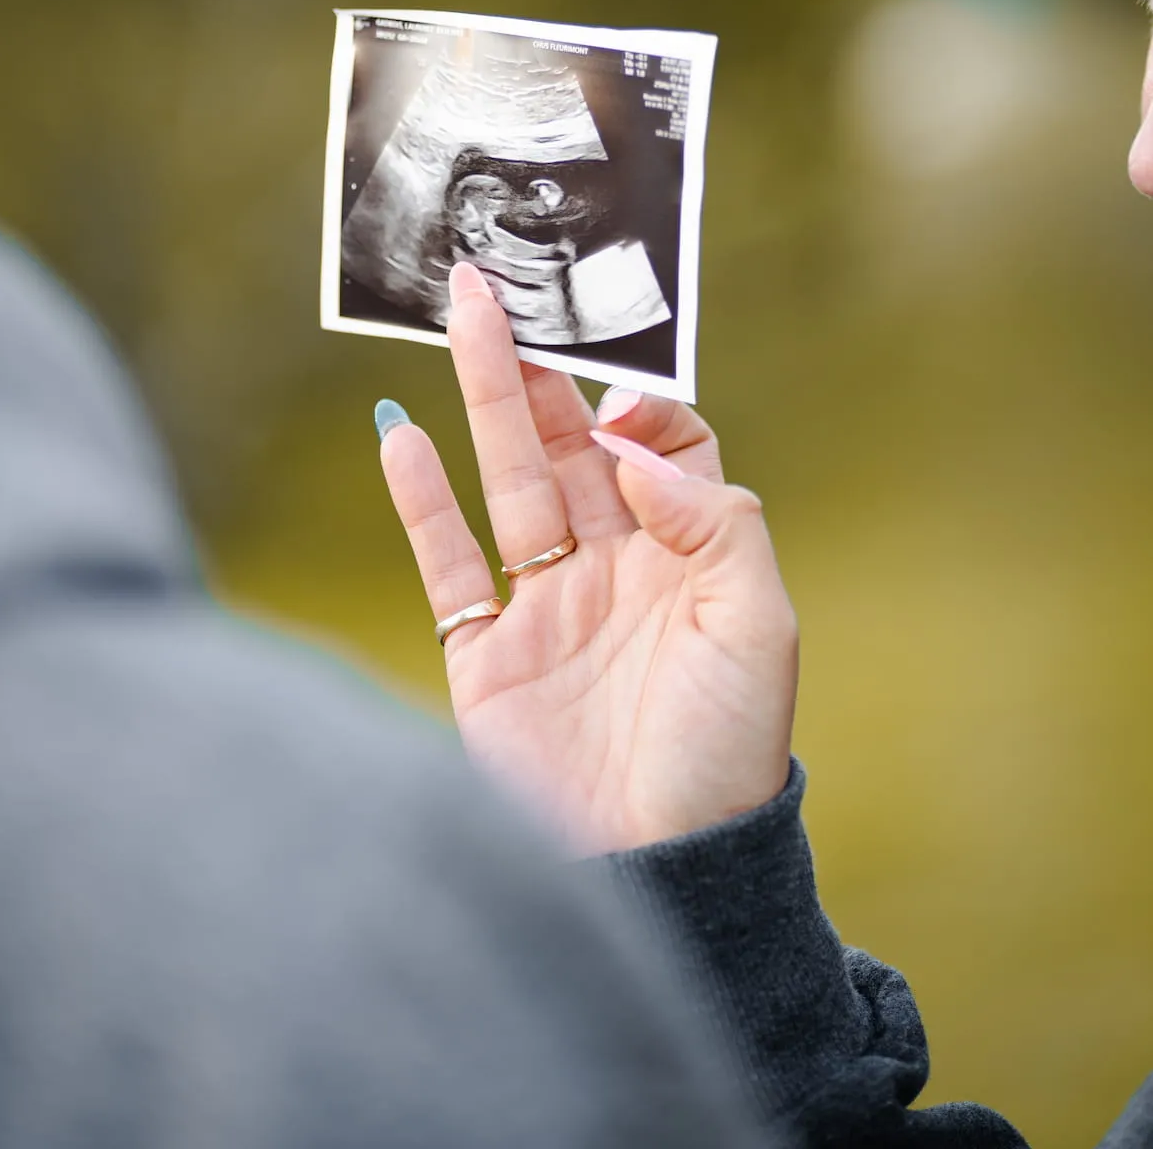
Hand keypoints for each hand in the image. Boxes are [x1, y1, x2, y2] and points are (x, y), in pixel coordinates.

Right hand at [379, 263, 798, 852]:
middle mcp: (614, 568)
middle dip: (541, 366)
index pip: (663, 446)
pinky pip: (447, 559)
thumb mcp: (760, 625)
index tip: (622, 403)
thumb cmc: (724, 752)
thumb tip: (630, 449)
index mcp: (686, 557)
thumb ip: (711, 518)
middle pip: (571, 443)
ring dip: (485, 399)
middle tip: (501, 288)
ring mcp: (544, 607)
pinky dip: (420, 499)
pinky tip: (399, 434)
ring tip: (460, 319)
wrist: (657, 869)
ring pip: (508, 479)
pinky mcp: (485, 654)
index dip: (645, 407)